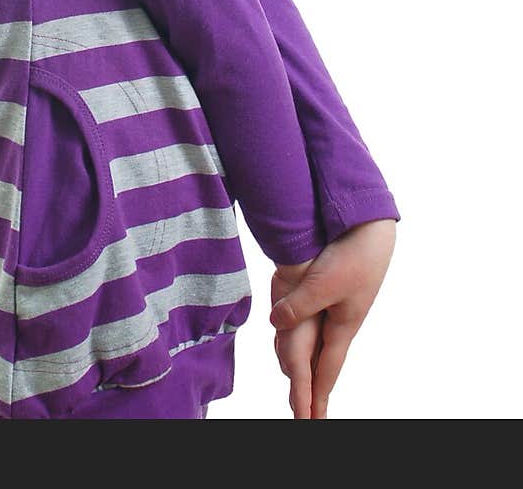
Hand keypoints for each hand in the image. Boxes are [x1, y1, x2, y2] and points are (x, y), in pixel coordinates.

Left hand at [270, 219, 396, 417]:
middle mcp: (340, 320)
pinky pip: (317, 322)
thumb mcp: (324, 283)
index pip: (325, 370)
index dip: (316, 397)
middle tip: (308, 415)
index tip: (311, 420)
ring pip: (318, 342)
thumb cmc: (354, 255)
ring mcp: (338, 305)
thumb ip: (299, 305)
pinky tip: (304, 337)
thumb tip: (276, 323)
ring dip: (311, 366)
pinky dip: (308, 337)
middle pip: (322, 362)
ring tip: (306, 388)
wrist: (371, 226)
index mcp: (343, 326)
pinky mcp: (333, 288)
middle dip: (314, 390)